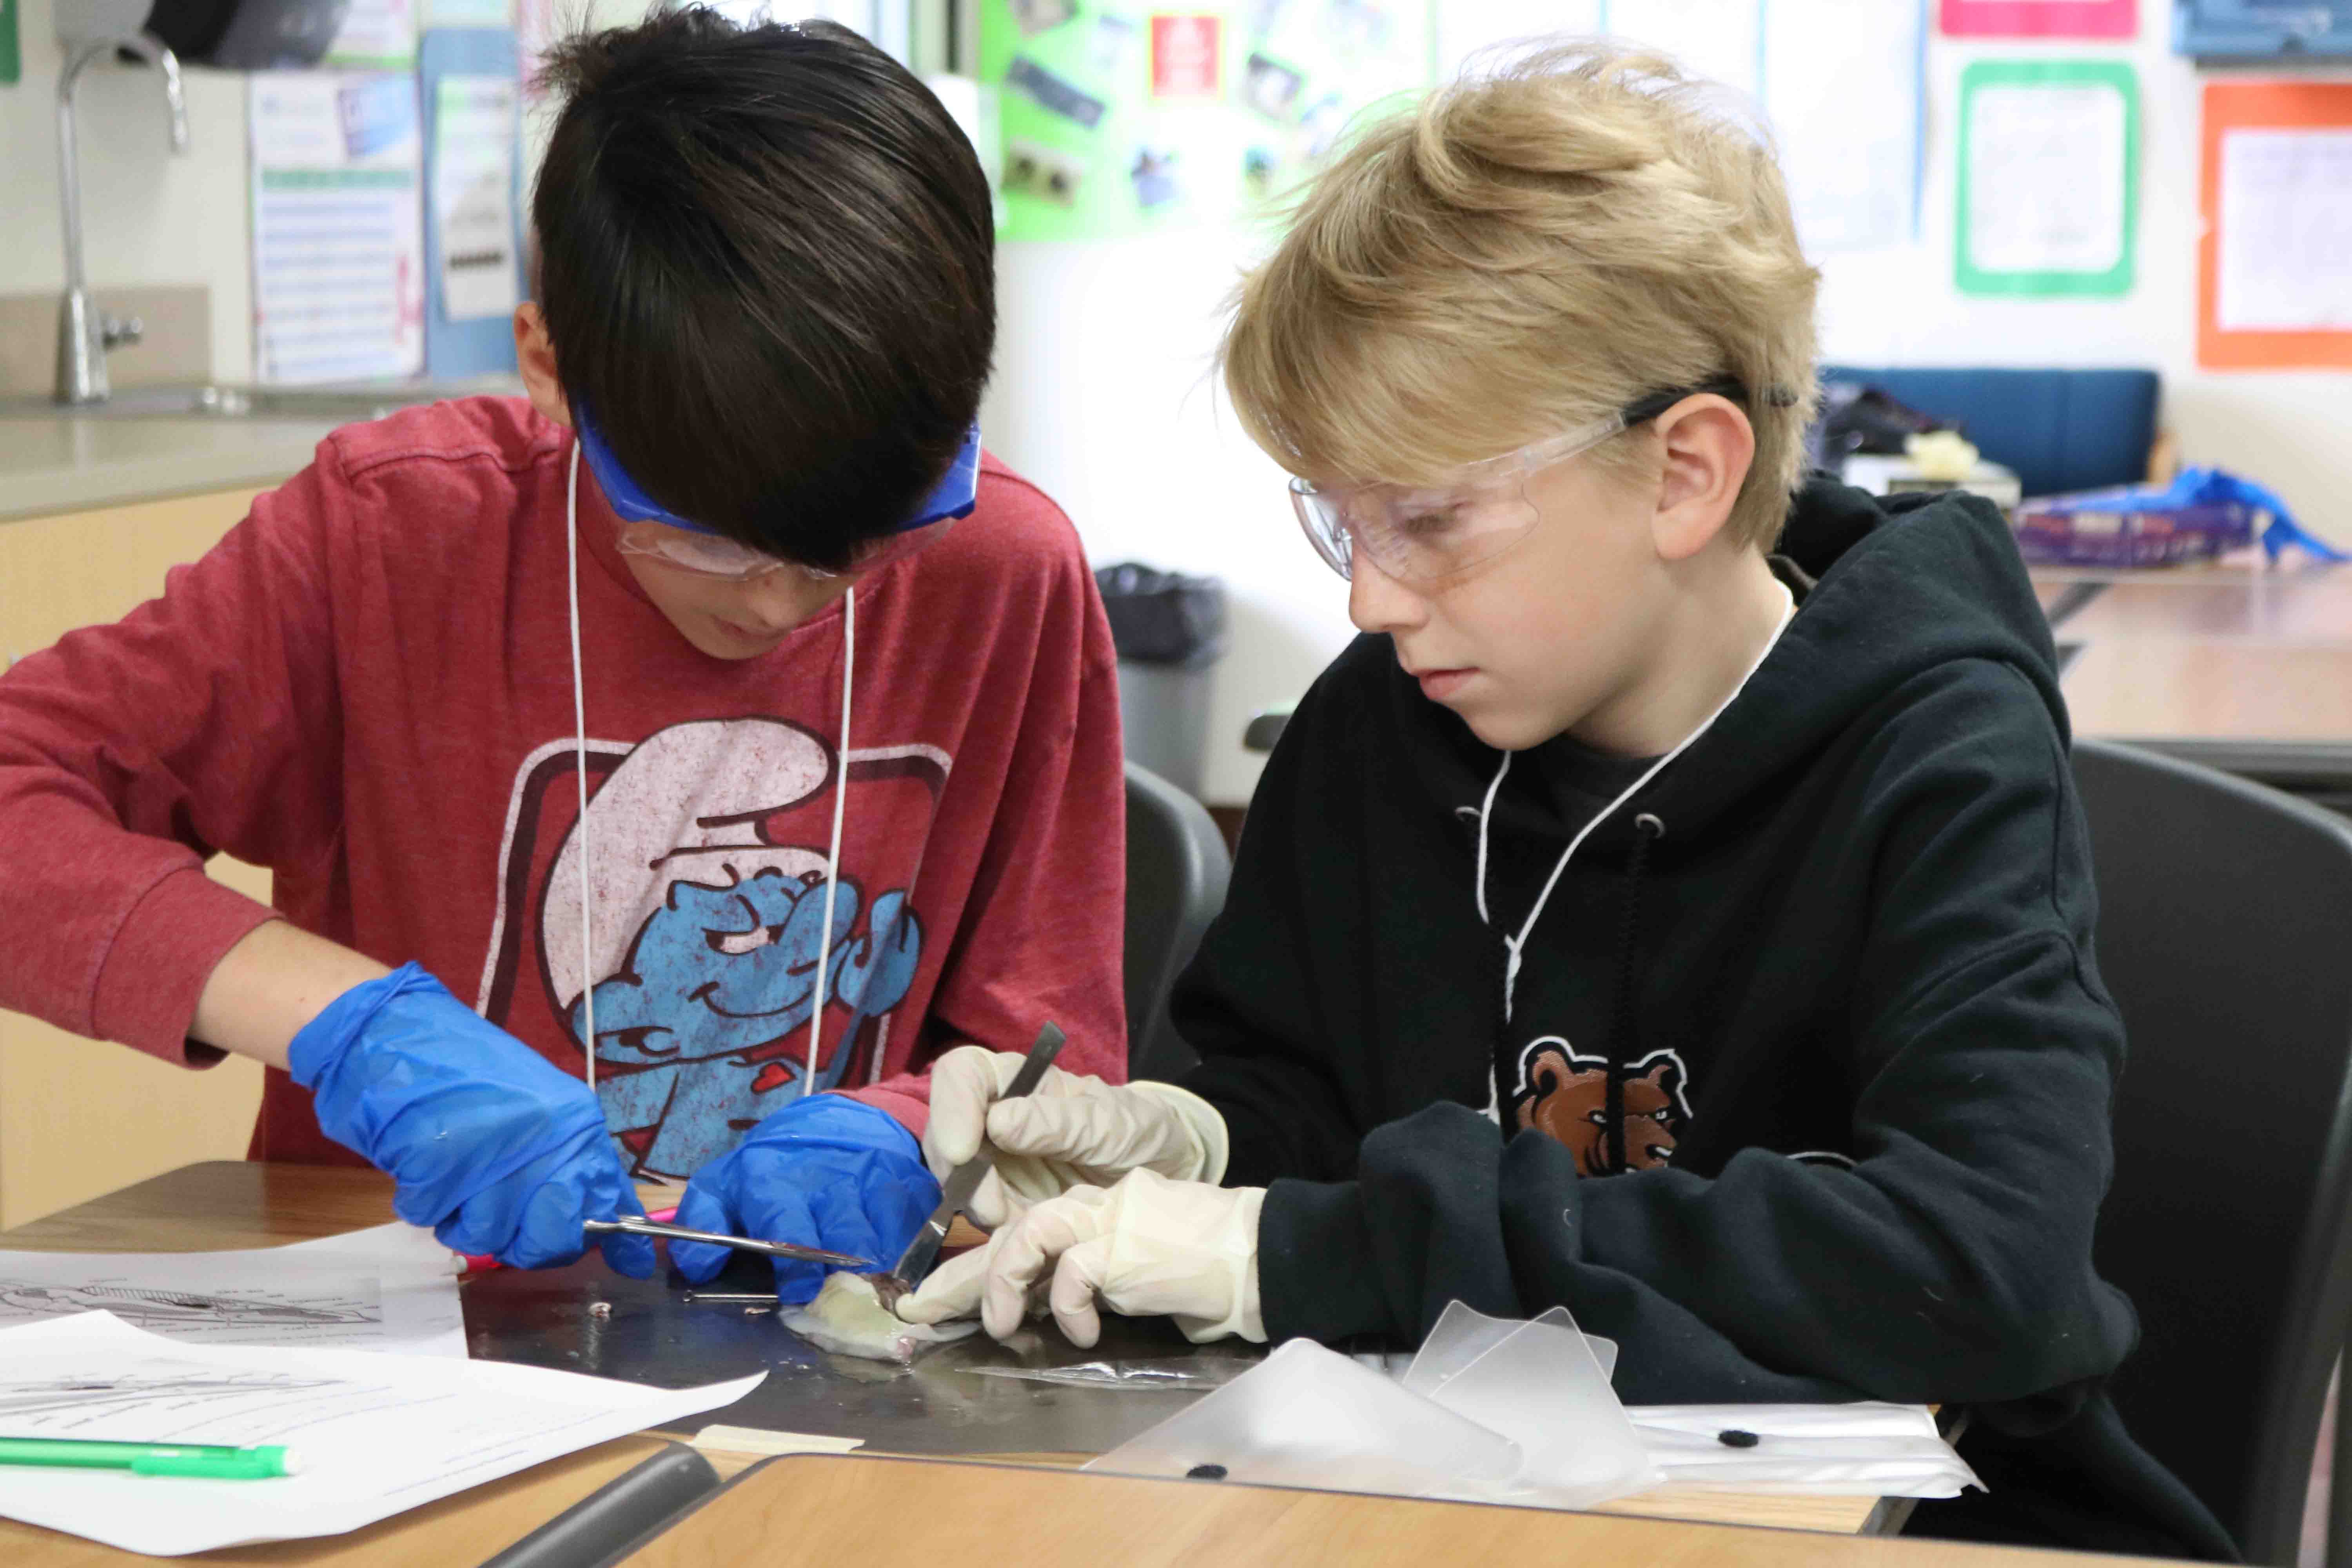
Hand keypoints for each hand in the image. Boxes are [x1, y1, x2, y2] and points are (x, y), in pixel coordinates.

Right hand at [289, 963, 653, 1276]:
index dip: (616, 1237)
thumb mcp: (536, 1110)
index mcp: (574, 1125)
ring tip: (454, 1175)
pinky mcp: (437, 1167)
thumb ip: (566, 1161)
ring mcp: (491, 1157)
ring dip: (462, 1218)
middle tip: (499, 1215)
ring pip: (486, 1237)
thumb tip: (604, 1216)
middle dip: (526, 1243)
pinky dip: (423, 1200)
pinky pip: (432, 1217)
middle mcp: (543, 1142)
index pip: (609, 1197)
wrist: (396, 1035)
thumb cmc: (466, 1075)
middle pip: (551, 1238)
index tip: (632, 1265)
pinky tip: (423, 1163)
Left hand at [671, 1094, 939, 1304]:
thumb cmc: (775, 1165)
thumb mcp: (725, 1182)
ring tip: (869, 1284)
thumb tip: (698, 1269)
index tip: (800, 1294)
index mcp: (770, 1178)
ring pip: (879, 1233)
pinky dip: (907, 1247)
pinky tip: (896, 1260)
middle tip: (839, 1294)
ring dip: (875, 1266)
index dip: (794, 1268)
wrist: (837, 1121)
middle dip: (842, 1272)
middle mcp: (823, 1176)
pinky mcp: (903, 1176)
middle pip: (840, 1236)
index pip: (783, 1228)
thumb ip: (703, 1220)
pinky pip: (911, 1220)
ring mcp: (868, 1175)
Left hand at [896, 1168, 1264, 1347]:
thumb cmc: (1193, 1268)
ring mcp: (1106, 1218)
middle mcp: (1089, 1205)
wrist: (1250, 1256)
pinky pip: (1073, 1272)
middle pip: (1004, 1235)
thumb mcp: (1121, 1273)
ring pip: (1028, 1235)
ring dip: (1004, 1284)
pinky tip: (1082, 1333)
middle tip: (916, 1313)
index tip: (932, 1303)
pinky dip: (1069, 1306)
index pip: (1013, 1234)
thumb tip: (1033, 1308)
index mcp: (1086, 1210)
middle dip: (955, 1278)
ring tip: (1004, 1327)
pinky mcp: (1123, 1241)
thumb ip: (1079, 1277)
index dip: (967, 1269)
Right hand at [923, 1045, 1229, 1226]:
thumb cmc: (1137, 1132)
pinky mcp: (1005, 1212)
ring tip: (1007, 1234)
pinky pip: (978, 1228)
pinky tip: (1006, 1260)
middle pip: (946, 1138)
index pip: (963, 1075)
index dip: (951, 1108)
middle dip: (959, 1178)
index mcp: (1019, 1084)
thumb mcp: (1110, 1124)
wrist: (1164, 1176)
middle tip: (993, 1212)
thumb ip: (1057, 1122)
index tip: (964, 1152)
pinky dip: (986, 1247)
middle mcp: (995, 1123)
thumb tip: (997, 1122)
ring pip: (953, 1187)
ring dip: (969, 1216)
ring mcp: (996, 1170)